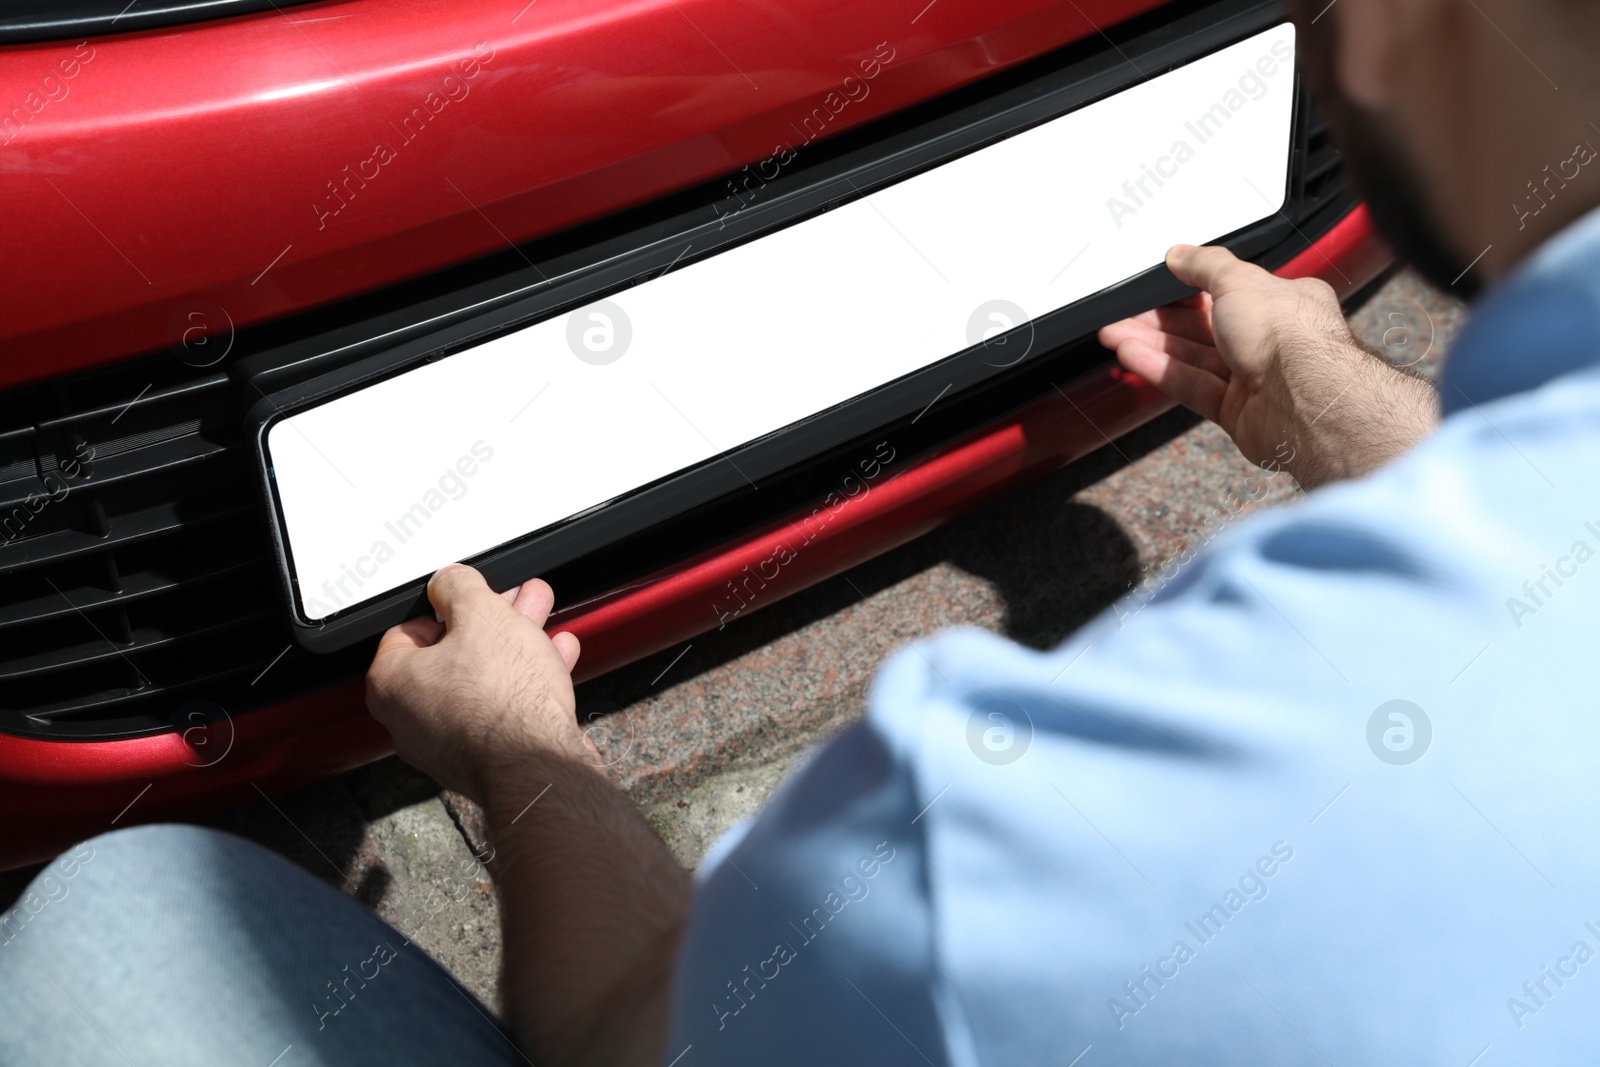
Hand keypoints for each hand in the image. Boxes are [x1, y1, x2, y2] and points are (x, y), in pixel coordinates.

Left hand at [366, 564, 589, 799]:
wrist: (538, 765)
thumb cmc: (501, 700)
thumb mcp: (481, 613)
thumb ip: (460, 587)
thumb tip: (451, 582)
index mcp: (392, 683)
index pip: (407, 631)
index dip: (446, 606)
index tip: (470, 597)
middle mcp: (410, 720)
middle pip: (450, 655)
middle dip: (489, 623)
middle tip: (513, 602)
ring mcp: (448, 744)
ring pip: (480, 681)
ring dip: (513, 648)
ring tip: (540, 621)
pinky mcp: (485, 759)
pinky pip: (501, 710)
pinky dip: (524, 683)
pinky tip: (553, 658)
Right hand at [1098, 244, 1436, 487]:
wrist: (1303, 400)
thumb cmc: (1290, 337)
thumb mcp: (1240, 279)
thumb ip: (1205, 265)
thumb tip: (1181, 252)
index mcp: (1282, 303)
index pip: (1227, 290)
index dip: (1188, 288)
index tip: (1156, 285)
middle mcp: (1269, 340)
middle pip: (1203, 327)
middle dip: (1159, 321)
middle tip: (1123, 314)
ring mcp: (1253, 378)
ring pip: (1193, 358)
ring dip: (1152, 345)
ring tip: (1115, 334)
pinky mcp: (1236, 412)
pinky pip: (1192, 386)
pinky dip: (1162, 371)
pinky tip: (1134, 357)